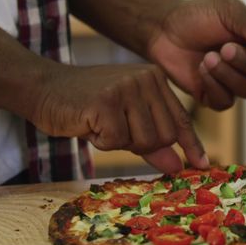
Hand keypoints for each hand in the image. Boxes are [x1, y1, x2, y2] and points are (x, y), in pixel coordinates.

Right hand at [34, 64, 208, 172]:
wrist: (44, 89)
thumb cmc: (88, 107)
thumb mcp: (126, 122)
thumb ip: (154, 143)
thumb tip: (179, 166)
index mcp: (156, 79)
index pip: (180, 119)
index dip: (191, 144)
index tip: (201, 164)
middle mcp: (146, 79)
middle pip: (164, 136)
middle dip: (141, 145)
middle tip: (115, 132)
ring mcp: (126, 87)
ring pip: (144, 140)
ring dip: (119, 143)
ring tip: (101, 124)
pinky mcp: (106, 100)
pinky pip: (117, 141)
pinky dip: (101, 142)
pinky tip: (88, 124)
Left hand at [148, 0, 245, 110]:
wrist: (163, 29)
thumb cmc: (197, 16)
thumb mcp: (228, 12)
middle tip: (225, 48)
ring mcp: (234, 83)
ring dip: (228, 75)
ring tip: (208, 57)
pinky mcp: (214, 96)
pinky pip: (225, 102)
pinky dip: (214, 87)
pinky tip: (201, 70)